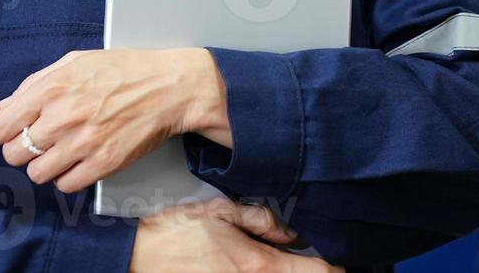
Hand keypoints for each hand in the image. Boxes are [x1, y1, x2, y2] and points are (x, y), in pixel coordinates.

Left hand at [0, 47, 228, 192]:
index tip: (17, 132)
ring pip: (37, 174)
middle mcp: (64, 116)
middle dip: (24, 150)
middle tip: (42, 143)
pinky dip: (69, 176)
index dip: (5, 132)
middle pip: (14, 154)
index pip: (1, 127)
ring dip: (46, 165)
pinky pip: (66, 185)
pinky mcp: (103, 163)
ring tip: (63, 152)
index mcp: (52, 88)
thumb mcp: (75, 62)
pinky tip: (81, 160)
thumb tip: (4, 107)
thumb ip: (35, 83)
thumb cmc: (124, 71)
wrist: (170, 88)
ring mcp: (84, 143)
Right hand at [130, 199, 342, 272]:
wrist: (136, 256)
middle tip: (321, 264)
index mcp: (256, 265)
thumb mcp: (220, 211)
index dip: (334, 269)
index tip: (341, 264)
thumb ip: (261, 220)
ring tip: (292, 266)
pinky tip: (263, 269)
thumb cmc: (173, 233)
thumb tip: (289, 232)